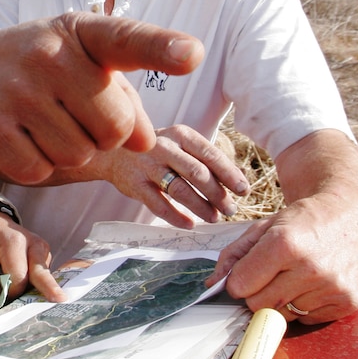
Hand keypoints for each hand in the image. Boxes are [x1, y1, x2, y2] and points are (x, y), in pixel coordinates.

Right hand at [0, 13, 203, 184]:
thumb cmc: (38, 68)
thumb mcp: (80, 61)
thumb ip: (124, 94)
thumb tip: (146, 142)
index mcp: (79, 32)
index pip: (126, 39)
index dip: (162, 48)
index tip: (191, 55)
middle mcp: (48, 56)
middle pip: (115, 127)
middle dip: (104, 134)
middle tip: (73, 113)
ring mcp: (17, 93)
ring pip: (80, 154)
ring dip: (69, 150)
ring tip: (42, 122)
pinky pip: (43, 170)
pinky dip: (38, 164)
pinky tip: (21, 137)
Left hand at [0, 209, 64, 303]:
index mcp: (14, 242)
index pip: (18, 277)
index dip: (10, 292)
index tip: (0, 298)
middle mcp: (34, 244)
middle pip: (41, 274)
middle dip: (48, 289)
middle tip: (61, 300)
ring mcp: (43, 250)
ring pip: (42, 278)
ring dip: (35, 290)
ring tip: (30, 293)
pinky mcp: (46, 256)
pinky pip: (43, 276)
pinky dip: (38, 285)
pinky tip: (34, 290)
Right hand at [40, 126, 250, 227]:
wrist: (113, 152)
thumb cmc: (158, 150)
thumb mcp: (181, 145)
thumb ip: (205, 159)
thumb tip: (237, 183)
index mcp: (180, 134)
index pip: (210, 155)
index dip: (229, 174)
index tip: (243, 191)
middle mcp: (164, 147)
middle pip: (198, 173)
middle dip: (218, 194)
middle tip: (230, 209)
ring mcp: (147, 166)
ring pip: (180, 190)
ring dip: (201, 207)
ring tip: (214, 218)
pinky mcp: (135, 184)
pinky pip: (159, 205)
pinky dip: (176, 217)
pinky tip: (189, 224)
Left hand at [205, 131, 357, 322]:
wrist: (350, 215)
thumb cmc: (301, 220)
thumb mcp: (263, 227)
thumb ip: (233, 255)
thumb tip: (211, 285)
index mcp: (285, 243)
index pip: (240, 286)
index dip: (238, 280)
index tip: (245, 272)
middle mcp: (311, 268)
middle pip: (258, 305)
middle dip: (256, 292)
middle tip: (270, 275)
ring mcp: (332, 287)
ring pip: (283, 315)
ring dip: (282, 299)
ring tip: (295, 275)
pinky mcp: (348, 302)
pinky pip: (308, 319)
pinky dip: (304, 305)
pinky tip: (313, 283)